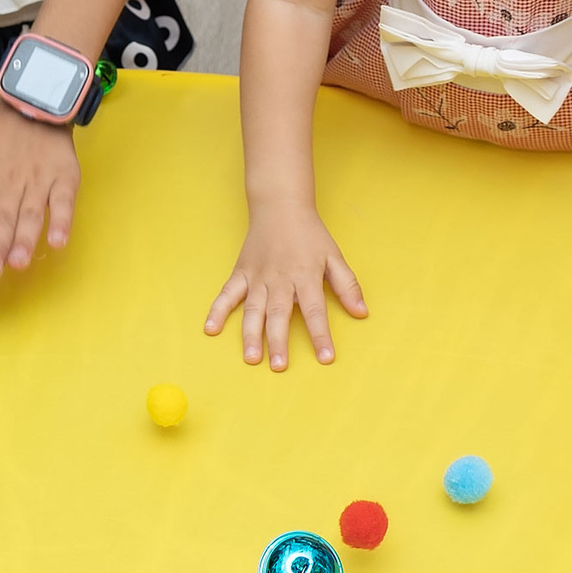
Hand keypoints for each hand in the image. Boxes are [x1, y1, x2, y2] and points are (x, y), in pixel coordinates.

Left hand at [0, 102, 78, 274]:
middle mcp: (11, 182)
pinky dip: (62, 222)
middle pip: (4, 215)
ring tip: (19, 262)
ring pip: (32, 214)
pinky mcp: (64, 178)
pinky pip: (63, 203)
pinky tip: (57, 242)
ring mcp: (39, 181)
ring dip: (26, 239)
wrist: (35, 103)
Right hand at [203, 201, 367, 368]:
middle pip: (279, 314)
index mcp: (306, 276)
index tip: (325, 357)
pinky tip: (210, 329)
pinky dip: (217, 311)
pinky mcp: (241, 273)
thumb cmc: (310, 234)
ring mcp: (257, 277)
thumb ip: (347, 285)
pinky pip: (227, 294)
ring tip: (251, 358)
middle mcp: (280, 279)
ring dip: (251, 335)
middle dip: (278, 341)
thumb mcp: (334, 256)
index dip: (320, 335)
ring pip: (253, 310)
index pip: (315, 310)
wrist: (280, 206)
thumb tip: (361, 312)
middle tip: (278, 366)